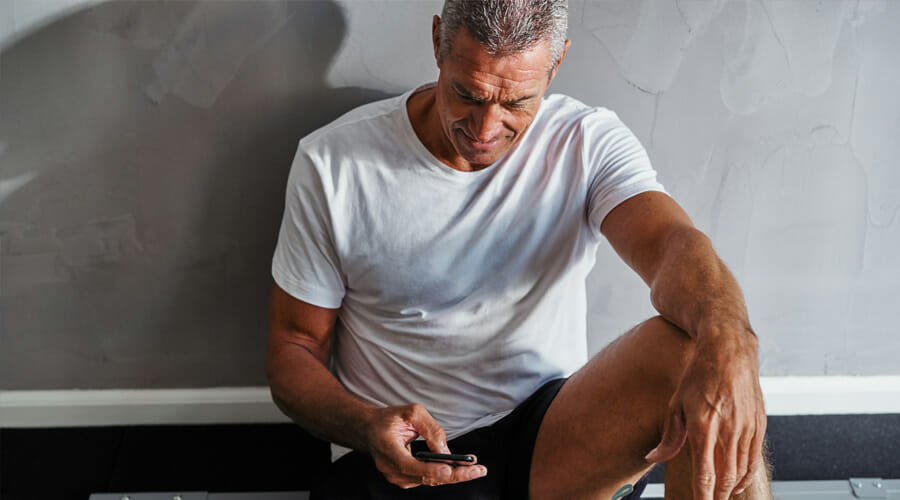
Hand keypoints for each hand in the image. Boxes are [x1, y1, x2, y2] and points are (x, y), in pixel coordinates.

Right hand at [362, 403, 487, 488]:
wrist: (369, 430)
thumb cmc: (389, 419)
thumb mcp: (412, 413)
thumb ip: (430, 429)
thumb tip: (445, 450)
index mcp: (388, 450)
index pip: (411, 466)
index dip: (432, 470)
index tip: (451, 469)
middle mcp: (391, 469)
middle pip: (426, 477)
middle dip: (455, 475)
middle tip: (478, 470)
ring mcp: (397, 477)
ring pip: (429, 480)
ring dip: (453, 475)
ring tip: (475, 469)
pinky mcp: (404, 478)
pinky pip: (427, 478)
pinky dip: (444, 474)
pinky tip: (460, 469)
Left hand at [645, 329, 765, 498]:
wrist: (728, 350)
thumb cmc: (699, 375)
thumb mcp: (676, 403)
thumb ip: (669, 437)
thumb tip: (654, 458)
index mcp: (704, 426)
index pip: (705, 473)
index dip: (703, 496)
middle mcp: (728, 429)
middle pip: (725, 478)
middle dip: (717, 496)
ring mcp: (747, 427)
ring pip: (741, 471)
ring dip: (731, 488)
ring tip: (721, 496)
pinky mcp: (759, 424)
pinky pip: (754, 458)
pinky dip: (746, 474)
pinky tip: (738, 482)